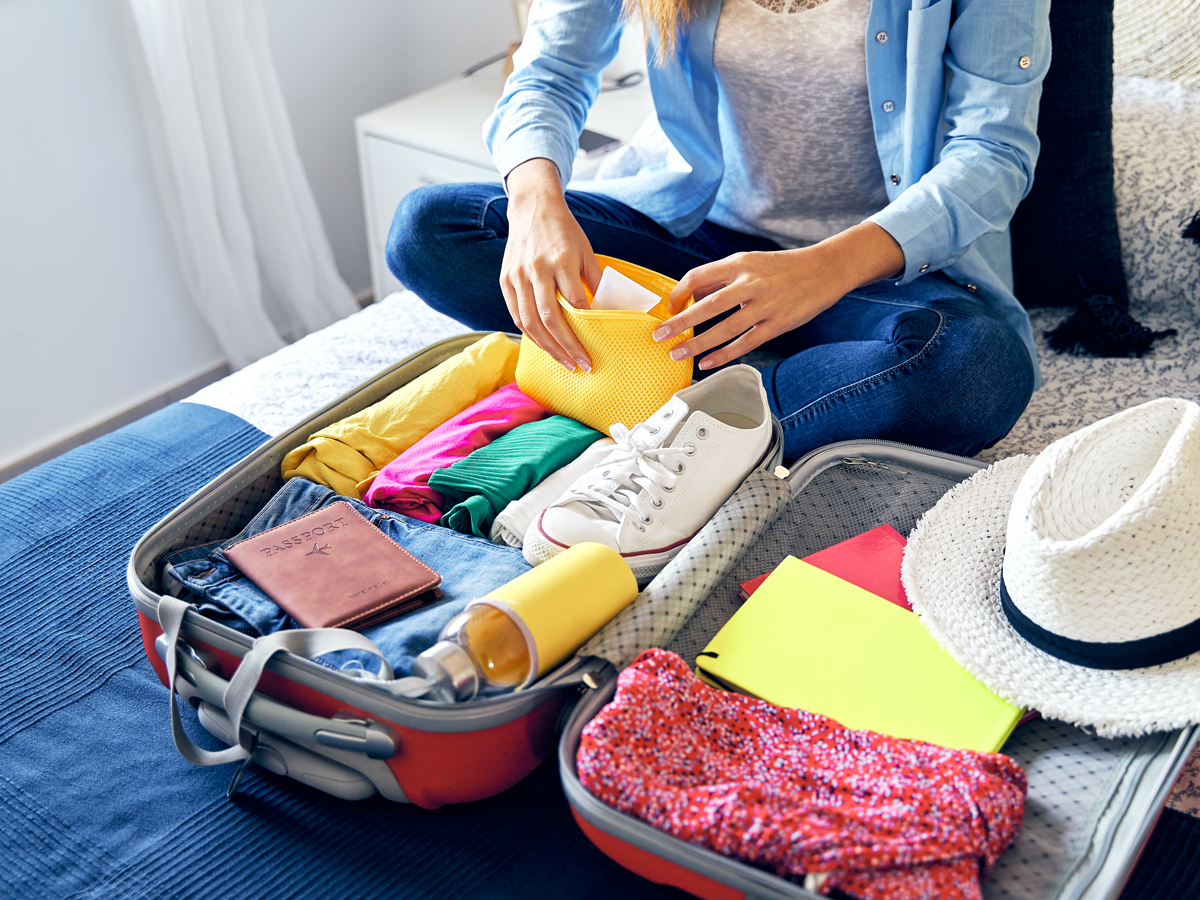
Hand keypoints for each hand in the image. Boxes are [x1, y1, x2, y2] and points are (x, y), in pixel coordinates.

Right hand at [501, 158, 600, 371]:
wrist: (532, 208)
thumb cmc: (564, 231)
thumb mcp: (586, 251)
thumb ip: (595, 281)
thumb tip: (608, 312)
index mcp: (561, 260)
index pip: (575, 301)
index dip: (586, 326)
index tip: (596, 345)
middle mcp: (537, 269)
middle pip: (549, 318)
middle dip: (567, 346)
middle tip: (582, 365)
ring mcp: (518, 276)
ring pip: (530, 322)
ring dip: (547, 347)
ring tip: (564, 363)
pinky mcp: (506, 280)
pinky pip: (517, 314)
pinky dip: (530, 334)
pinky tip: (545, 346)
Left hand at [652, 223, 904, 369]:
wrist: (825, 269)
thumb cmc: (783, 268)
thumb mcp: (751, 263)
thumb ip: (722, 278)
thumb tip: (692, 296)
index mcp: (739, 264)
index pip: (698, 276)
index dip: (679, 293)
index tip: (669, 308)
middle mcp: (750, 283)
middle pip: (707, 305)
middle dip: (679, 322)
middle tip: (659, 336)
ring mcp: (765, 305)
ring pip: (724, 328)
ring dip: (698, 344)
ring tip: (678, 354)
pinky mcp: (778, 323)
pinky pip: (746, 343)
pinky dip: (724, 355)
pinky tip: (707, 363)